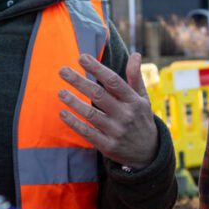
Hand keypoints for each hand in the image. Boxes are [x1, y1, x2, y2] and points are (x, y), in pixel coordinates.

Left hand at [57, 52, 159, 168]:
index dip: (97, 68)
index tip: (81, 57)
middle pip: (99, 95)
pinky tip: (63, 113)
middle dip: (79, 81)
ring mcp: (116, 131)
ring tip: (60, 92)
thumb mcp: (143, 98)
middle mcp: (125, 115)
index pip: (113, 81)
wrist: (148, 154)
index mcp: (133, 101)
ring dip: (74, 102)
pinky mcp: (108, 146)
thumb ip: (135, 77)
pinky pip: (87, 133)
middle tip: (62, 71)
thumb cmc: (141, 120)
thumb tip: (135, 54)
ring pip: (91, 114)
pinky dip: (74, 123)